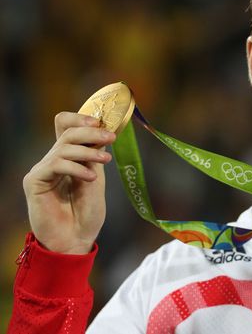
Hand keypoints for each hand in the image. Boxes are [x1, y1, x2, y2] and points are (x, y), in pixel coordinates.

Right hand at [23, 112, 116, 253]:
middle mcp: (53, 160)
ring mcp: (42, 170)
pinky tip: (90, 177)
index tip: (102, 122)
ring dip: (88, 151)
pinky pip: (55, 164)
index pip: (65, 126)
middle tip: (110, 137)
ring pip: (63, 146)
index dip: (80, 118)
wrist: (75, 240)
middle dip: (91, 132)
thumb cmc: (86, 213)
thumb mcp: (96, 178)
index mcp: (68, 157)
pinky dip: (76, 168)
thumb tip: (102, 133)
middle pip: (67, 132)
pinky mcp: (35, 182)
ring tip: (105, 161)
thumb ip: (94, 157)